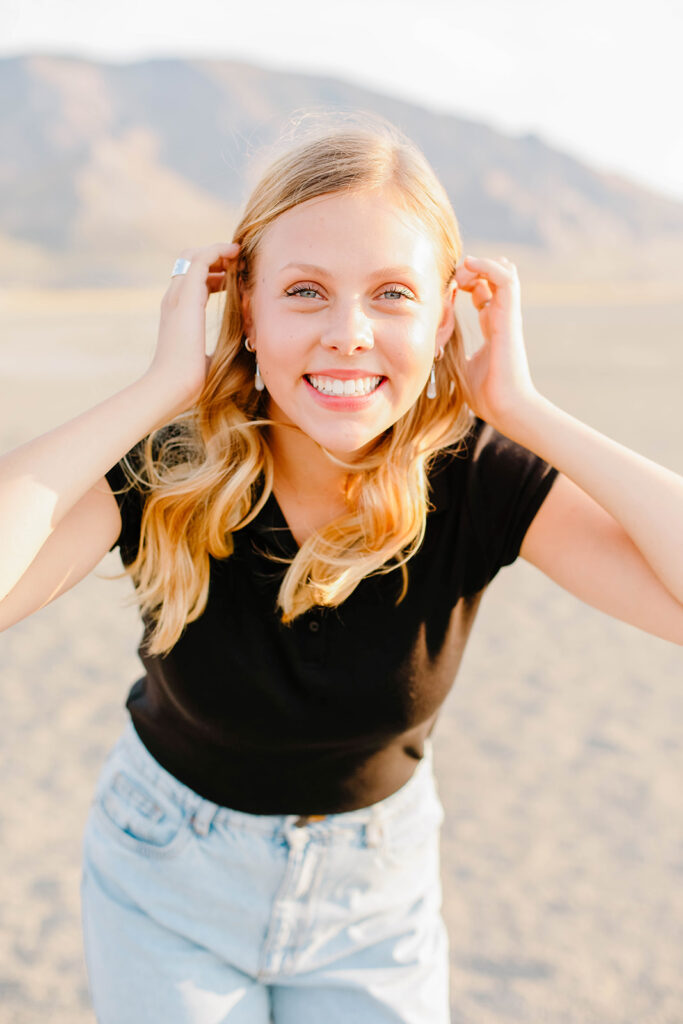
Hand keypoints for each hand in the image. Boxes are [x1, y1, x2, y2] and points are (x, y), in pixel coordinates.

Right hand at [146, 241, 240, 409]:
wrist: (172, 386)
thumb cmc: (190, 382)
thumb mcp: (207, 358)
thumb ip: (217, 350)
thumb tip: (239, 352)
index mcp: (176, 314)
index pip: (192, 282)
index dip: (213, 275)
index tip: (234, 279)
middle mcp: (174, 300)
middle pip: (189, 262)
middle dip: (214, 258)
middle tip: (238, 262)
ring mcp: (178, 296)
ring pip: (194, 256)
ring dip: (218, 252)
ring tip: (239, 254)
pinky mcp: (187, 296)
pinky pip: (201, 259)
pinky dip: (218, 251)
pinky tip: (235, 253)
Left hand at [454, 255, 539, 430]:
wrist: (506, 408)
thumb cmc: (486, 395)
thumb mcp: (460, 366)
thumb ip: (452, 352)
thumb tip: (434, 347)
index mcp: (491, 327)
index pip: (482, 292)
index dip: (465, 282)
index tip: (444, 287)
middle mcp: (501, 317)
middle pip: (494, 276)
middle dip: (472, 269)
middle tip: (451, 278)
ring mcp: (507, 315)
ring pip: (503, 271)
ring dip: (480, 264)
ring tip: (461, 272)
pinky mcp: (509, 317)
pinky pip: (506, 278)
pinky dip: (488, 265)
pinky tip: (469, 265)